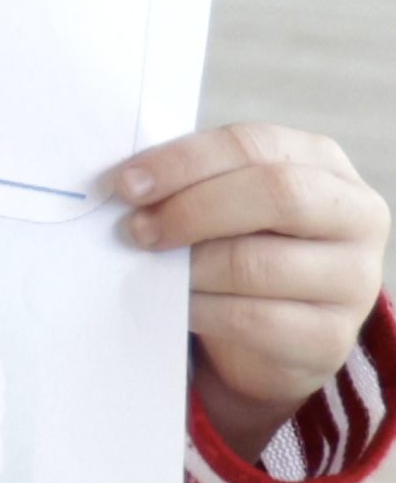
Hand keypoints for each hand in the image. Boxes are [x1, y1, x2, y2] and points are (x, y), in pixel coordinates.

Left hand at [107, 121, 391, 446]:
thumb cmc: (242, 244)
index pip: (254, 145)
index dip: (185, 161)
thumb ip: (192, 183)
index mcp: (324, 165)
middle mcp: (357, 216)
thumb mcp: (225, 201)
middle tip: (135, 229)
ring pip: (260, 262)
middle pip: (276, 194)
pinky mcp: (332, 337)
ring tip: (150, 268)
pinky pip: (253, 319)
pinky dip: (201, 309)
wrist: (275, 332)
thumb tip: (128, 183)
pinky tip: (175, 304)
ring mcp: (354, 280)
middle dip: (192, 209)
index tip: (126, 183)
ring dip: (189, 267)